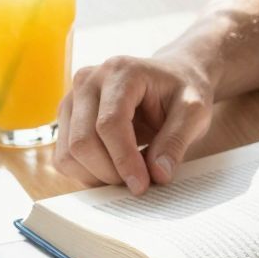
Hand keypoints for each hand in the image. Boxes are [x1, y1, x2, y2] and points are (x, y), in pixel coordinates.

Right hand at [55, 50, 214, 192]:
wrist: (169, 78)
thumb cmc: (181, 91)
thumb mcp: (194, 111)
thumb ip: (177, 140)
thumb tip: (158, 174)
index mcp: (121, 71)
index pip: (109, 124)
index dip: (124, 160)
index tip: (142, 185)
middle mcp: (88, 80)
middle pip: (82, 141)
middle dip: (110, 172)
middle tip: (138, 184)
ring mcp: (72, 98)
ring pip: (68, 154)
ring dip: (97, 176)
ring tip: (128, 176)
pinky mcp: (66, 118)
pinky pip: (64, 158)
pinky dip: (86, 174)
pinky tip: (113, 171)